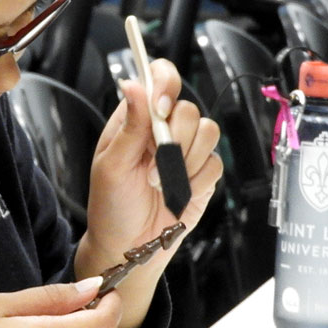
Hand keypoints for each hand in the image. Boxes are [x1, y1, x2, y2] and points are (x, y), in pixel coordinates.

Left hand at [80, 59, 222, 308]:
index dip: (166, 83)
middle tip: (154, 162)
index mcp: (135, 119)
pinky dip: (198, 181)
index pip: (158, 80)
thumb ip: (129, 125)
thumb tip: (132, 84)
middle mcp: (162, 130)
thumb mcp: (112, 165)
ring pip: (208, 132)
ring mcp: (185, 151)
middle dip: (175, 137)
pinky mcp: (203, 174)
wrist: (129, 247)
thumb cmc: (111, 205)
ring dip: (185, 161)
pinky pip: (216, 163)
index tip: (160, 107)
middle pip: (188, 108)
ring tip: (161, 183)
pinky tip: (178, 194)